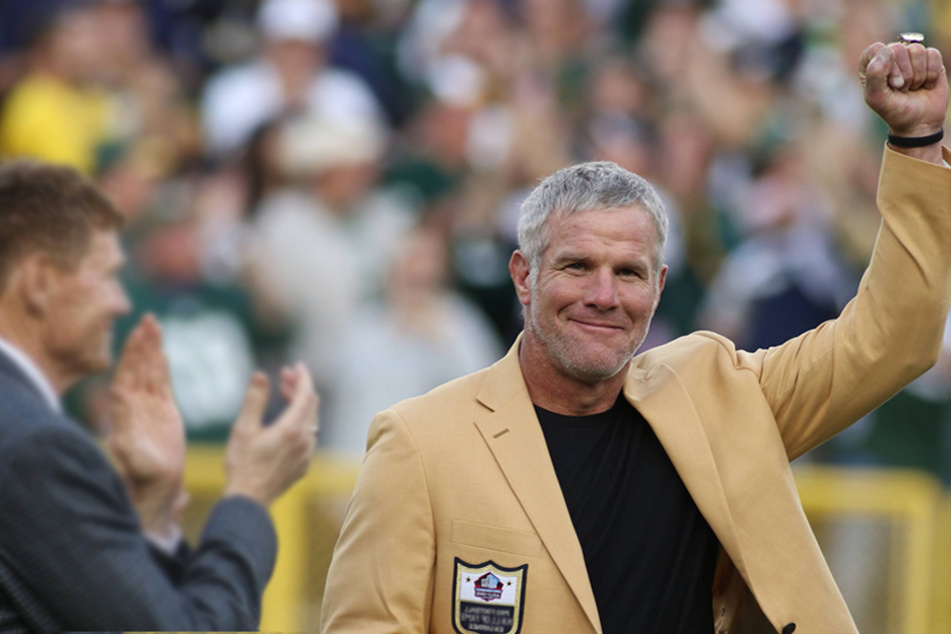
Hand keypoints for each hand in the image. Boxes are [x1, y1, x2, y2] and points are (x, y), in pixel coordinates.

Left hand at [109, 314, 186, 539]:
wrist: (157, 485)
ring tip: (154, 326)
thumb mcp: (131, 450)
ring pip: (151, 370)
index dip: (132, 352)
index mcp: (126, 409)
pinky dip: (162, 366)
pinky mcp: (165, 411)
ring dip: (152, 349)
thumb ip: (124, 423)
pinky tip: (163, 352)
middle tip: (148, 319)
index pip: (128, 373)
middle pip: (139, 366)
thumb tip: (116, 393)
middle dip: (142, 343)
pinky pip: (163, 383)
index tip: (137, 332)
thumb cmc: (142, 473)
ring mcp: (151, 406)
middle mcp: (136, 403)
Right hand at [224, 364, 318, 506]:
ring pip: (312, 420)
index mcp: (292, 429)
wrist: (249, 501)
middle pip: (311, 405)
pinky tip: (285, 421)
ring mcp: (307, 454)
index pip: (306, 394)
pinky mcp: (304, 465)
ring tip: (283, 395)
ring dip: (301, 405)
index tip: (296, 366)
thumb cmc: (243, 465)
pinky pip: (309, 435)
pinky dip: (301, 421)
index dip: (303, 377)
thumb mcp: (243, 428)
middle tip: (284, 377)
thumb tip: (261, 375)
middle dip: (300, 387)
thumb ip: (254, 400)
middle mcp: (306, 440)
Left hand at [859, 41, 947, 144]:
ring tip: (912, 87)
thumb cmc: (893, 110)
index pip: (877, 49)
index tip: (891, 85)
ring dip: (917, 75)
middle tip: (902, 89)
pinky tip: (926, 84)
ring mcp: (911, 56)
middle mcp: (890, 56)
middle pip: (898, 49)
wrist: (919, 123)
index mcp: (871, 64)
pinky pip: (933, 54)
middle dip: (903, 74)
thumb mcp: (876, 97)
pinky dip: (931, 73)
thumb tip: (889, 50)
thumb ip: (875, 73)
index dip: (886, 66)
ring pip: (917, 50)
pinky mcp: (930, 59)